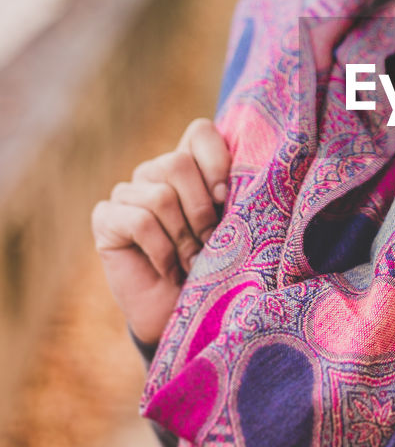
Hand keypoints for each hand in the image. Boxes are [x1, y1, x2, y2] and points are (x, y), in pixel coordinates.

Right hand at [91, 117, 230, 344]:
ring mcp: (127, 193)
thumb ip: (233, 196)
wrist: (182, 315)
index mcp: (190, 165)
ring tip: (192, 262)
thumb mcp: (232, 228)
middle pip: (177, 163)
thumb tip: (237, 180)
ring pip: (160, 196)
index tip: (228, 199)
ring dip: (183, 238)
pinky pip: (139, 222)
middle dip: (201, 209)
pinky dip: (162, 252)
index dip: (217, 161)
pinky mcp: (106, 218)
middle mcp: (155, 172)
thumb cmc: (213, 269)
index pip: (199, 131)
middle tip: (210, 242)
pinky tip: (169, 270)